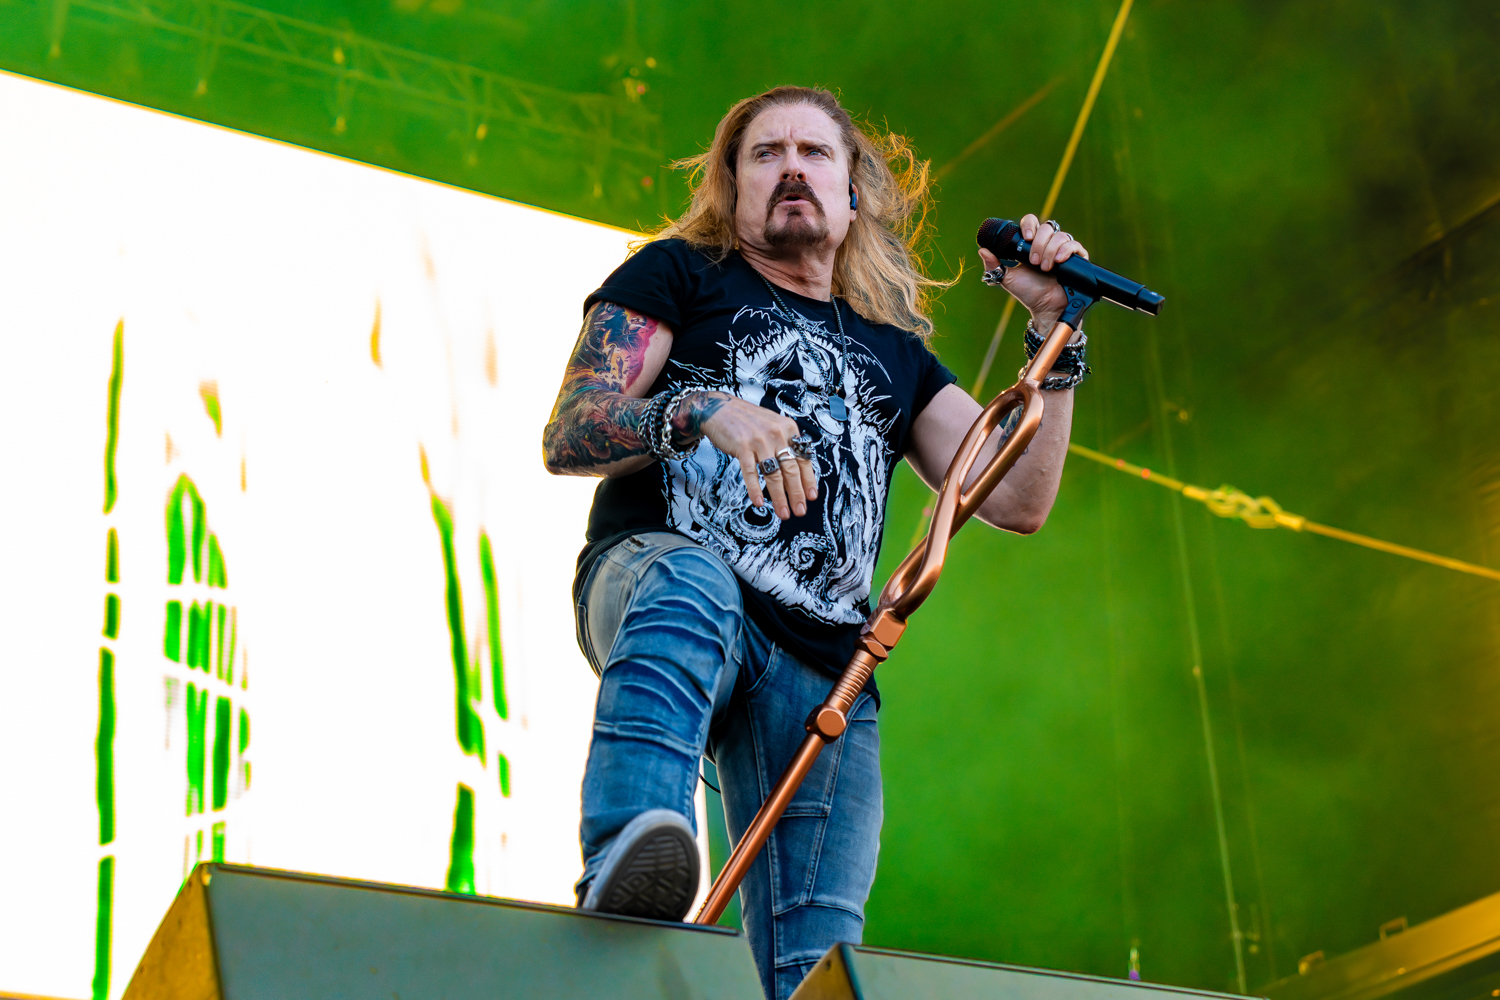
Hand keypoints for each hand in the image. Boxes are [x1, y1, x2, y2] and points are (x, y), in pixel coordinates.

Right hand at [695, 396, 817, 519]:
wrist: (720, 409)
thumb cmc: (748, 421)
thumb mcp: (773, 426)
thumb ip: (785, 443)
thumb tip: (796, 472)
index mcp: (789, 429)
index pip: (803, 459)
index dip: (808, 480)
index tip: (811, 497)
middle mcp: (777, 434)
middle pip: (791, 470)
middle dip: (796, 493)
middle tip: (800, 510)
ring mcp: (760, 440)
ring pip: (774, 474)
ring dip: (779, 497)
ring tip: (783, 513)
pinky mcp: (742, 446)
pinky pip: (751, 473)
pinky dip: (755, 489)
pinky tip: (759, 502)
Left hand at [978, 214, 1089, 328]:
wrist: (1044, 308)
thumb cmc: (1028, 292)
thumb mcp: (1007, 278)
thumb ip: (994, 265)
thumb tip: (982, 250)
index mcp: (1032, 244)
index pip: (1032, 222)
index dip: (1029, 225)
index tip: (1025, 238)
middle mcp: (1048, 244)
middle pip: (1047, 227)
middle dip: (1039, 243)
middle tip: (1033, 262)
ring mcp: (1063, 250)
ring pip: (1060, 236)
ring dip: (1050, 250)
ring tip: (1045, 268)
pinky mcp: (1077, 259)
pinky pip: (1075, 245)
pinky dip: (1066, 250)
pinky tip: (1059, 261)